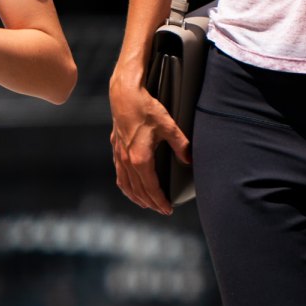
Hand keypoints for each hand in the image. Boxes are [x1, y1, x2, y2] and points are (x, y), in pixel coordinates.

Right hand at [109, 75, 190, 215]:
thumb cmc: (146, 108)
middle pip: (138, 191)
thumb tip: (190, 159)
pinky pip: (119, 175)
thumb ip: (180, 144)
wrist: (124, 95)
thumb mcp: (168, 126)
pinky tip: (130, 187)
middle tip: (162, 210)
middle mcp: (127, 161)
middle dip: (151, 203)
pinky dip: (126, 186)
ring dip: (136, 197)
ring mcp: (119, 156)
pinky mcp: (116, 149)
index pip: (151, 188)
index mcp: (141, 159)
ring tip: (146, 204)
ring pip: (126, 185)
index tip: (168, 209)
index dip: (160, 201)